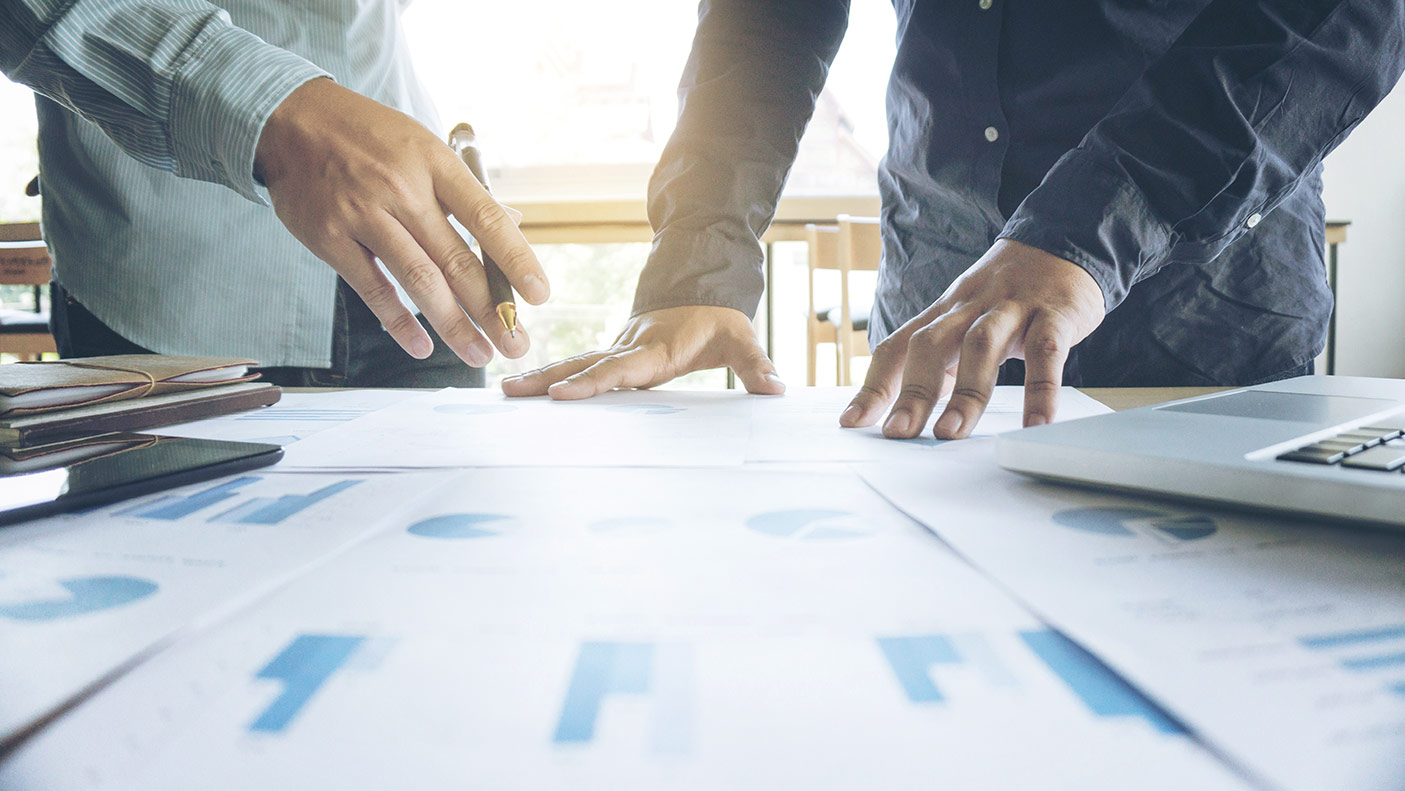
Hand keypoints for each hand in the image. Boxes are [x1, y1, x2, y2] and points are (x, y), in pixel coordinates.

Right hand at [254, 78, 547, 366]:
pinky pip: (373, 289)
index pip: (486, 217)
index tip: (540, 295)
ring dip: (454, 325)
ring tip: (480, 354)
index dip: (516, 259)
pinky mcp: (330, 237)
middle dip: (492, 310)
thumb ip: (462, 191)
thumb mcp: (422, 147)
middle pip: (457, 260)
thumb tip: (513, 225)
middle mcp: (401, 189)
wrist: (290, 120)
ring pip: (419, 281)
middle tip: (516, 344)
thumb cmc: (369, 137)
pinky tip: (423, 345)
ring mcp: (363, 214)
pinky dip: (399, 322)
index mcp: (433, 163)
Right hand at [501, 306, 784, 398]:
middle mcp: (630, 347)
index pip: (621, 368)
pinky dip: (551, 376)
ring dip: (540, 377)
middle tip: (510, 392)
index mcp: (657, 347)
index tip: (560, 396)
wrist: (702, 290)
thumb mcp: (742, 339)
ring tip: (504, 391)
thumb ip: (756, 366)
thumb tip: (776, 388)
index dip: (592, 383)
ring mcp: (618, 350)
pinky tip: (525, 391)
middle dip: (547, 379)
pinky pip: (580, 366)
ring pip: (574, 362)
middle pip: (584, 364)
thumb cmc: (720, 319)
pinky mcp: (614, 354)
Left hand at [839, 239, 1103, 438]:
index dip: (873, 385)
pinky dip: (1041, 389)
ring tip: (950, 434)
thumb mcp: (966, 319)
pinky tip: (1037, 424)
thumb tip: (909, 410)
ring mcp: (1013, 308)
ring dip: (964, 392)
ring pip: (981, 345)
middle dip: (911, 392)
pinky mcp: (1056, 313)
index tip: (851, 422)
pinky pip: (1047, 351)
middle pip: (930, 344)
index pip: (897, 347)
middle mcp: (970, 307)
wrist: (1063, 240)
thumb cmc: (1008, 295)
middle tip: (897, 434)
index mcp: (942, 313)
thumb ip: (941, 361)